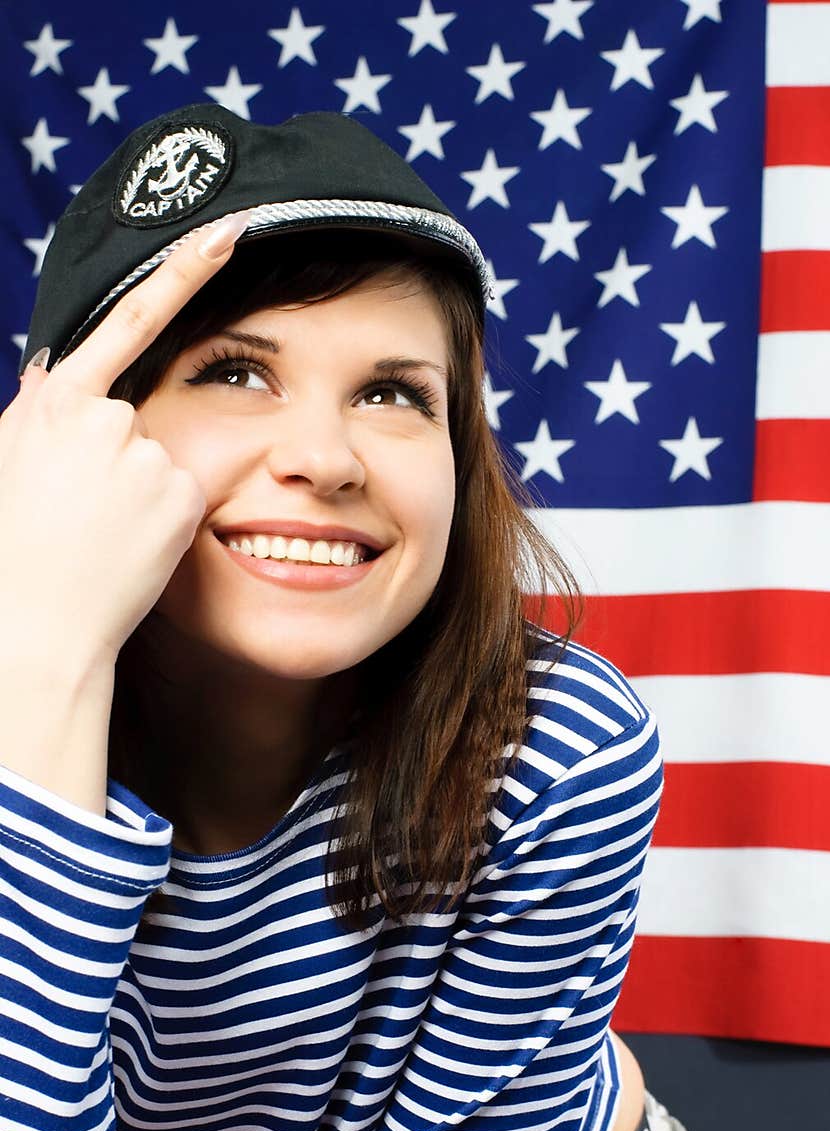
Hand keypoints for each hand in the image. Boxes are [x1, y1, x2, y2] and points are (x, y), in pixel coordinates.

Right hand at [0, 210, 249, 670]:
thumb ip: (39, 411)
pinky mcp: (182, 495)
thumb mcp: (8, 462)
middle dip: (116, 461)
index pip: (132, 320)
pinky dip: (162, 520)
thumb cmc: (13, 549)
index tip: (231, 231)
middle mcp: (106, 417)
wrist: (36, 625)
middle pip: (135, 419)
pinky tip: (128, 547)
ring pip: (161, 461)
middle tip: (79, 514)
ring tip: (98, 535)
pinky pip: (182, 497)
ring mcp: (148, 455)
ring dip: (138, 493)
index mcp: (56, 403)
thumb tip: (57, 370)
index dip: (186, 270)